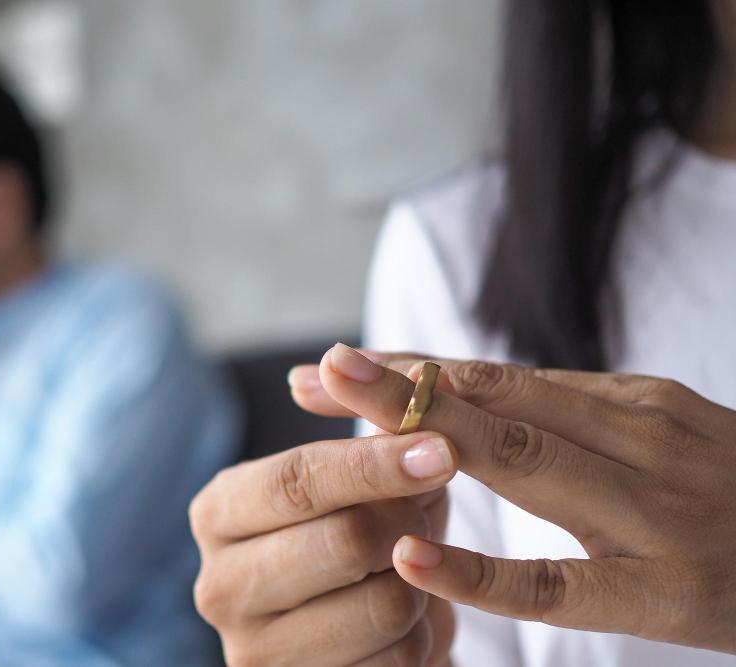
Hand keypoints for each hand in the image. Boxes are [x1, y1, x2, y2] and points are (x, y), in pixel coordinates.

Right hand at [190, 347, 459, 665]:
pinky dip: (425, 633)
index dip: (374, 463)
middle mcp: (220, 584)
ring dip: (423, 582)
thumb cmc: (353, 537)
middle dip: (409, 520)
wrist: (352, 634)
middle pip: (344, 539)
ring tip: (411, 569)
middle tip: (429, 507)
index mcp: (219, 513)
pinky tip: (406, 621)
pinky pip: (404, 659)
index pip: (297, 480)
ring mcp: (255, 652)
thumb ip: (368, 432)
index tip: (443, 446)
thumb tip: (379, 373)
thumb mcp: (354, 482)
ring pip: (386, 603)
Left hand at [290, 344, 735, 654]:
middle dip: (399, 383)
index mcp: (626, 403)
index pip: (495, 375)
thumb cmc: (731, 497)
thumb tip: (470, 401)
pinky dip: (481, 569)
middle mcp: (635, 435)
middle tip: (319, 368)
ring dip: (423, 433)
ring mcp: (651, 508)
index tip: (331, 365)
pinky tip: (412, 557)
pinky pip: (558, 579)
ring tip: (341, 416)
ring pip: (521, 459)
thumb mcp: (654, 439)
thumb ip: (570, 422)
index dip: (409, 369)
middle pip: (495, 400)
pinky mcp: (666, 588)